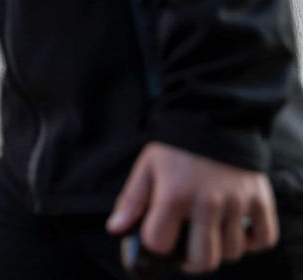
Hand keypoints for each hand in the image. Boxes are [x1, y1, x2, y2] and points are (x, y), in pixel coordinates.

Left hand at [107, 142, 277, 272]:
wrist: (214, 118)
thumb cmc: (176, 147)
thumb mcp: (147, 167)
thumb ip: (131, 200)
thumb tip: (116, 229)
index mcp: (174, 193)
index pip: (160, 243)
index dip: (156, 245)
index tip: (158, 237)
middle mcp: (207, 201)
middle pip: (203, 260)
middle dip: (190, 260)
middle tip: (186, 247)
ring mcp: (237, 202)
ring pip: (231, 252)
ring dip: (219, 249)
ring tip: (209, 232)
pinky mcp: (260, 199)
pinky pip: (263, 239)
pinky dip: (251, 242)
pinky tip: (236, 230)